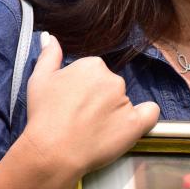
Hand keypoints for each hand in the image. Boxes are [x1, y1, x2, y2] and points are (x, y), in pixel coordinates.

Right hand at [21, 33, 159, 180]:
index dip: (85, 90)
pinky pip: (150, 114)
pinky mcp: (135, 124)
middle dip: (100, 101)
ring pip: (125, 103)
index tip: (75, 104)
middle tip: (84, 119)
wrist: (53, 151)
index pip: (95, 74)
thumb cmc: (44, 115)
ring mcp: (125, 101)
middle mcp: (112, 79)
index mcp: (92, 65)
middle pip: (111, 88)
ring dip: (115, 114)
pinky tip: (132, 125)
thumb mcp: (39, 79)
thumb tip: (51, 38)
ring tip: (95, 131)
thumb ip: (49, 55)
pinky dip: (145, 117)